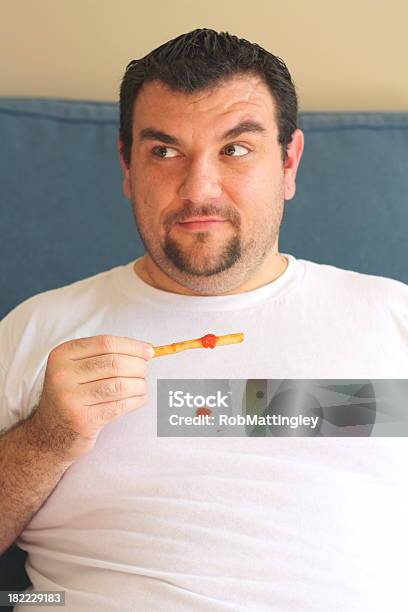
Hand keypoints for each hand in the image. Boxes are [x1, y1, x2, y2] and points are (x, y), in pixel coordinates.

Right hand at [32, 335, 154, 460]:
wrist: (49, 433)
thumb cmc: (72, 395)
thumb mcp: (76, 369)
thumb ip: (104, 356)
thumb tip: (146, 350)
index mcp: (62, 355)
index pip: (105, 343)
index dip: (132, 346)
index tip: (149, 351)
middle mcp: (62, 375)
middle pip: (114, 363)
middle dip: (138, 366)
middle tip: (145, 371)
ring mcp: (70, 399)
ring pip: (120, 385)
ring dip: (139, 385)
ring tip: (142, 386)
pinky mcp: (82, 420)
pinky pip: (119, 406)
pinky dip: (136, 401)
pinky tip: (139, 399)